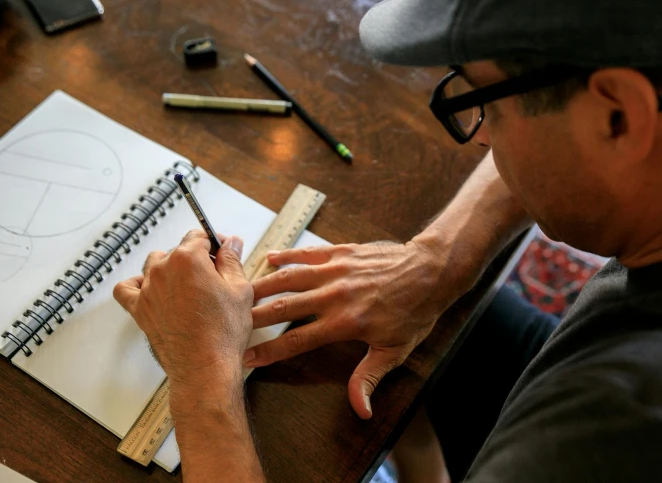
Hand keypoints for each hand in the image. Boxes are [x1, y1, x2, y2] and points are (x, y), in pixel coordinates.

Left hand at [113, 230, 253, 394]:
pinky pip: (126, 289)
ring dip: (170, 269)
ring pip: (154, 264)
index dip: (214, 243)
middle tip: (214, 277)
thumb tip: (231, 243)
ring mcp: (148, 289)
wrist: (204, 367)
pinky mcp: (139, 310)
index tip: (222, 252)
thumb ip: (232, 260)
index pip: (199, 236)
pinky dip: (136, 286)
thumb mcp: (240, 289)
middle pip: (178, 250)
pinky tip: (151, 290)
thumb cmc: (223, 332)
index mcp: (188, 258)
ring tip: (187, 287)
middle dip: (196, 258)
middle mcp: (163, 269)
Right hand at [245, 240, 459, 419]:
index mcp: (344, 323)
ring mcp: (336, 271)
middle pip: (284, 307)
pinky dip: (287, 255)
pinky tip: (270, 257)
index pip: (296, 340)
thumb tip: (360, 410)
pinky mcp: (342, 252)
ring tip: (240, 292)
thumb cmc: (414, 312)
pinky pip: (308, 253)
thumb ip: (369, 378)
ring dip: (263, 285)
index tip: (246, 358)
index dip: (268, 352)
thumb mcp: (394, 351)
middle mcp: (334, 295)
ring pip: (289, 278)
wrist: (430, 272)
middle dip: (253, 317)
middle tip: (231, 323)